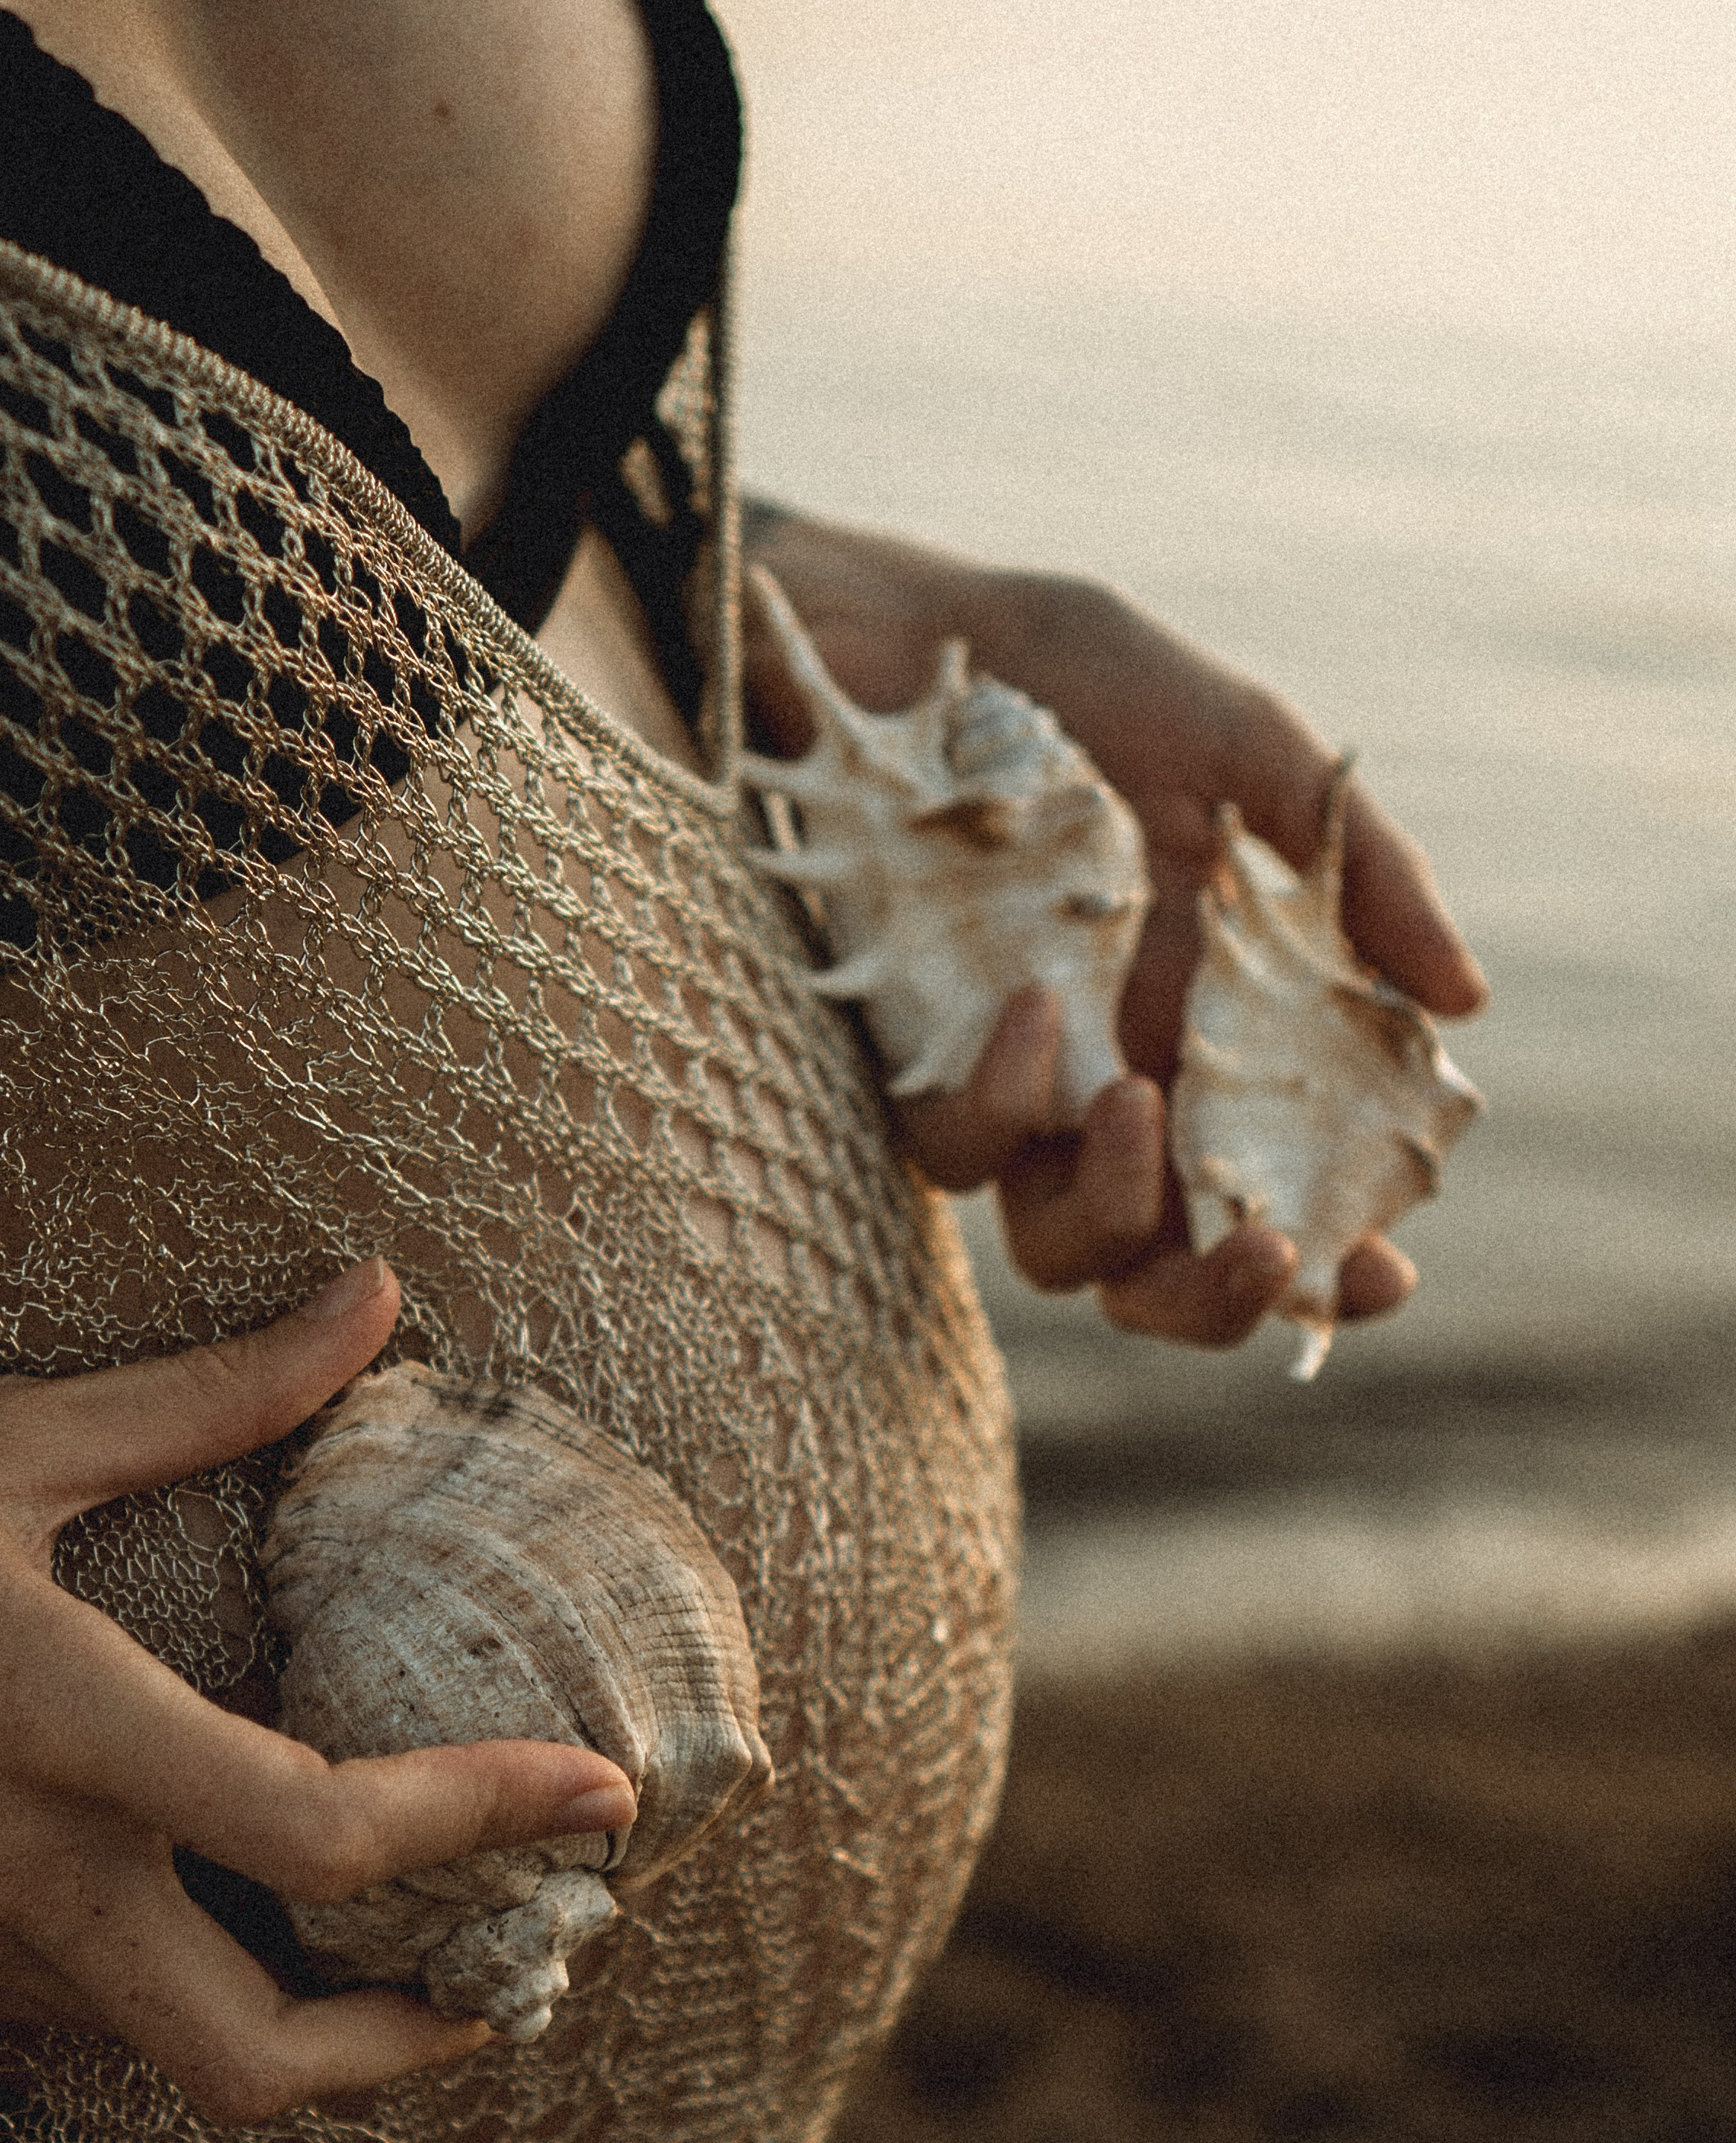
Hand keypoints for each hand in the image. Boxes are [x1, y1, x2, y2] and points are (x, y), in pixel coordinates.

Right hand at [0, 1261, 636, 2122]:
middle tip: (506, 1976)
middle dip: (407, 2051)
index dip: (483, 1821)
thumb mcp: (5, 1439)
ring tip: (390, 1937)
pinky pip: (69, 2016)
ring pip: (162, 2051)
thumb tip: (376, 1296)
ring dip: (292, 2016)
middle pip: (254, 2063)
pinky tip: (204, 1899)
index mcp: (56, 1723)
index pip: (318, 1829)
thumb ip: (213, 1394)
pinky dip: (168, 1983)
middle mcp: (10, 1871)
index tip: (597, 1795)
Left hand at [745, 513, 1486, 1348]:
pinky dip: (1004, 1096)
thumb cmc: (1072, 681)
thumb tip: (1463, 998)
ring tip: (1136, 1100)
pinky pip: (955, 1145)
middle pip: (1158, 1274)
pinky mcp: (906, 1062)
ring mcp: (1007, 1088)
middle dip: (1217, 1300)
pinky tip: (1037, 1009)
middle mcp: (1109, 1089)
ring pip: (1055, 1248)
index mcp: (1207, 1039)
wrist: (889, 632)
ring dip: (1114, 1206)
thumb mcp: (1242, 748)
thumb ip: (1361, 872)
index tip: (1384, 1269)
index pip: (1272, 1196)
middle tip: (1271, 1248)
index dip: (1327, 1267)